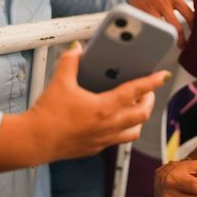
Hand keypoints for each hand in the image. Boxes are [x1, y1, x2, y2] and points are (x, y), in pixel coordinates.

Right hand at [26, 42, 166, 160]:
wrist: (33, 142)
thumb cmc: (47, 114)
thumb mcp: (59, 82)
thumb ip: (70, 61)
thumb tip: (77, 48)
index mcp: (103, 107)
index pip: (136, 91)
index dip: (152, 81)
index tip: (163, 74)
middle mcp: (108, 125)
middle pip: (142, 114)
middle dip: (149, 100)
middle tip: (148, 91)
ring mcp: (103, 139)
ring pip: (134, 131)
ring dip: (138, 118)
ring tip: (135, 107)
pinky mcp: (95, 148)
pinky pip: (118, 140)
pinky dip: (122, 129)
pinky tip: (114, 121)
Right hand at [96, 0, 193, 44]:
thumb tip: (181, 10)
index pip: (189, 15)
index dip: (195, 26)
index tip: (196, 32)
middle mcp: (164, 4)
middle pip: (176, 28)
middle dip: (182, 40)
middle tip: (184, 46)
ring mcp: (150, 9)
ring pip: (161, 30)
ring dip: (166, 39)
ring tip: (169, 44)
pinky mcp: (139, 11)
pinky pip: (146, 24)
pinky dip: (150, 30)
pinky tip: (152, 35)